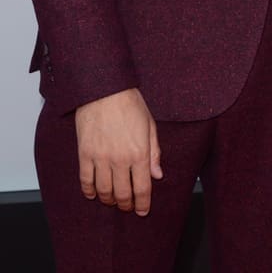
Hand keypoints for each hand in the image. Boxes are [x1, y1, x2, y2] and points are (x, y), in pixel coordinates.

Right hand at [75, 87, 162, 215]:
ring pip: (104, 191)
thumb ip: (154, 152)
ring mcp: (101, 158)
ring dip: (109, 200)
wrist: (104, 89)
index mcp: (139, 152)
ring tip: (113, 201)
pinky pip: (86, 180)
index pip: (142, 188)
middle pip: (123, 194)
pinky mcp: (85, 154)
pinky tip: (93, 194)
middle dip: (126, 204)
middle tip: (128, 206)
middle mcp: (120, 159)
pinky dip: (89, 191)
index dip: (142, 204)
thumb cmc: (129, 103)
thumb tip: (157, 175)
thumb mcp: (150, 125)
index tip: (142, 211)